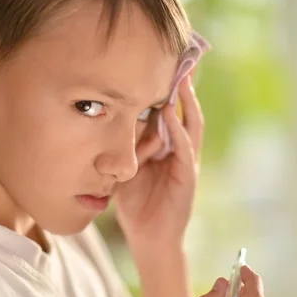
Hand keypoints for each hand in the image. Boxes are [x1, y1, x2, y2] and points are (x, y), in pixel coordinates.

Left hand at [113, 75, 202, 249]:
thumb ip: (123, 147)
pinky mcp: (187, 178)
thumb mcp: (126, 168)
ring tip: (182, 78)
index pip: (170, 110)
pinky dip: (178, 133)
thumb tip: (106, 122)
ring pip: (190, 125)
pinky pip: (184, 151)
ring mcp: (186, 163)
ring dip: (187, 102)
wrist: (149, 239)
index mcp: (166, 147)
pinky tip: (171, 116)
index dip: (168, 88)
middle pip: (185, 111)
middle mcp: (180, 150)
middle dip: (183, 85)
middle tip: (180, 57)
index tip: (161, 61)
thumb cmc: (136, 205)